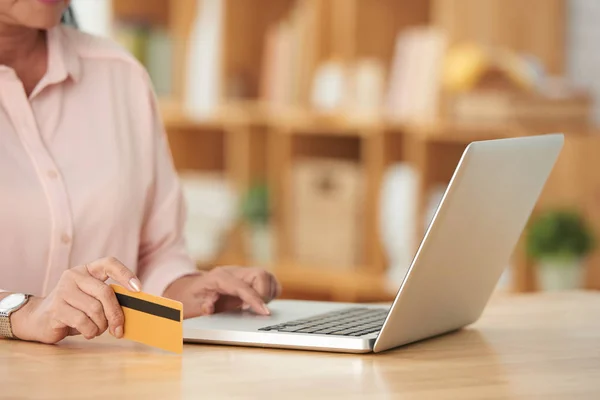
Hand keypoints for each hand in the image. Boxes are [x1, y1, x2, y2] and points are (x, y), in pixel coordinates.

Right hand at [11, 257, 141, 343]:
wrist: (39, 319)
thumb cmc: (74, 309)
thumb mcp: (91, 299)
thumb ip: (107, 299)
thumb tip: (132, 310)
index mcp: (87, 270)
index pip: (109, 263)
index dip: (125, 274)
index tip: (138, 289)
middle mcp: (74, 276)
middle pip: (105, 292)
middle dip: (116, 313)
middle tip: (119, 329)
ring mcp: (63, 291)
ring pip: (95, 309)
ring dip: (101, 325)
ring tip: (97, 329)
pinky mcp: (56, 308)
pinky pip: (83, 322)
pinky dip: (90, 331)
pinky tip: (88, 332)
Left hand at [163, 266, 281, 318]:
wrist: (187, 290)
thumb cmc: (189, 299)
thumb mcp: (190, 304)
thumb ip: (200, 306)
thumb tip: (209, 308)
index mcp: (219, 277)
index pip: (242, 286)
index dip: (255, 299)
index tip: (264, 312)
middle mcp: (233, 272)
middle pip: (260, 274)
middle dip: (264, 294)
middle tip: (257, 311)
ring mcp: (242, 273)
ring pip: (267, 276)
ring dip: (268, 293)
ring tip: (257, 307)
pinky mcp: (248, 278)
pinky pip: (268, 281)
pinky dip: (269, 292)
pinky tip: (259, 303)